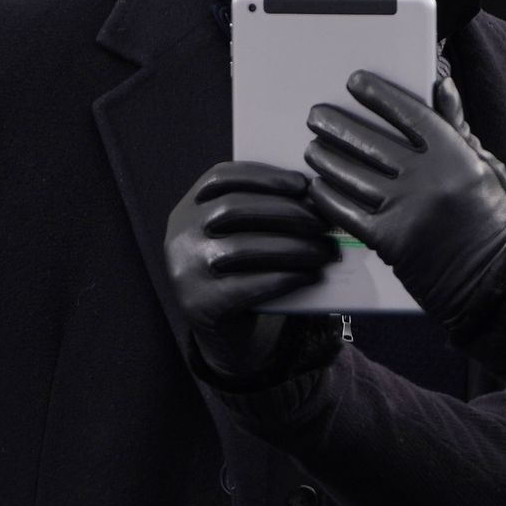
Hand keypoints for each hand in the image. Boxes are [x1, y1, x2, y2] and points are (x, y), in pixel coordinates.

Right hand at [163, 162, 340, 384]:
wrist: (222, 331)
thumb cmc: (241, 271)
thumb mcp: (237, 234)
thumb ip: (260, 211)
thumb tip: (313, 195)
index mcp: (188, 208)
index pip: (221, 177)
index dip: (264, 175)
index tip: (302, 183)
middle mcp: (180, 234)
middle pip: (235, 208)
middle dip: (287, 211)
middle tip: (324, 222)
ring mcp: (185, 269)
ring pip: (245, 247)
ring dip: (294, 246)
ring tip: (325, 251)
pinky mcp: (200, 303)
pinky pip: (249, 285)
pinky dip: (285, 278)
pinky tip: (311, 276)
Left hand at [305, 70, 505, 364]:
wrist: (497, 280)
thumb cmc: (494, 221)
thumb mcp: (485, 166)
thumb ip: (457, 127)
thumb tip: (441, 85)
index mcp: (455, 155)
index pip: (408, 113)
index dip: (378, 95)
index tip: (355, 83)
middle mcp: (427, 179)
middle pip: (370, 142)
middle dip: (337, 125)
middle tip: (317, 115)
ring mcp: (406, 210)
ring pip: (352, 175)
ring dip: (326, 158)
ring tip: (313, 149)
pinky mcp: (389, 241)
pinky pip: (348, 212)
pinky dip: (328, 197)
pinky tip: (317, 186)